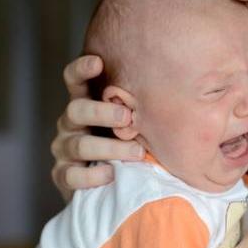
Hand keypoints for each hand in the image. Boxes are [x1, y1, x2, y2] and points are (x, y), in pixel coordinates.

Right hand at [51, 55, 144, 200]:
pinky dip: (93, 175)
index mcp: (84, 104)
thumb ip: (141, 108)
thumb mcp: (133, 124)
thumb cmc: (128, 143)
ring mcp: (64, 149)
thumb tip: (184, 86)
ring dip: (109, 147)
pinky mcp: (63, 175)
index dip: (81, 69)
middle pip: (76, 109)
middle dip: (101, 112)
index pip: (74, 80)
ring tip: (137, 152)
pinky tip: (111, 174)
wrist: (110, 185)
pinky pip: (72, 175)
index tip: (98, 62)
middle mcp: (70, 123)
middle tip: (127, 117)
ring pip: (79, 144)